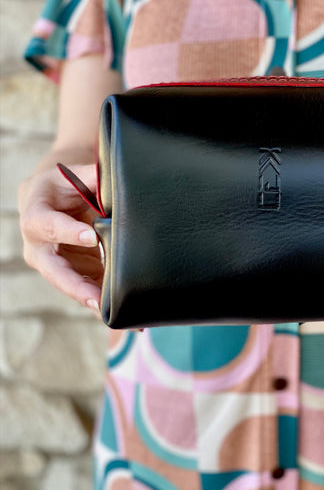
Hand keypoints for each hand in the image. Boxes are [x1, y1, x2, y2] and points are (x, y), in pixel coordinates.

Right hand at [18, 163, 102, 313]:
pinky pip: (85, 291)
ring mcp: (54, 266)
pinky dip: (102, 302)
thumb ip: (91, 176)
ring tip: (115, 314)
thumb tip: (113, 174)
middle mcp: (40, 247)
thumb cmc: (61, 187)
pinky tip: (122, 315)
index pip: (50, 225)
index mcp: (36, 216)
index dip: (68, 231)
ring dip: (93, 301)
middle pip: (55, 271)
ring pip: (71, 287)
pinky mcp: (71, 274)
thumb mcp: (71, 176)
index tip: (91, 237)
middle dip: (76, 286)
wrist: (51, 201)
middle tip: (97, 300)